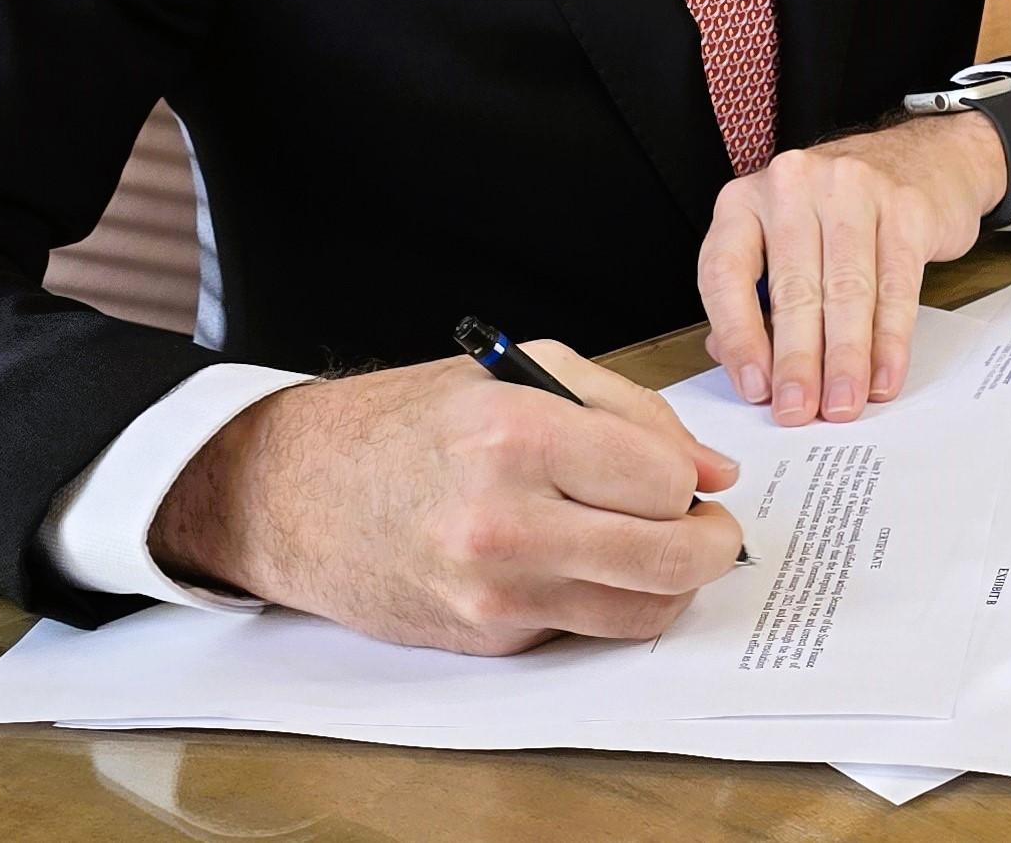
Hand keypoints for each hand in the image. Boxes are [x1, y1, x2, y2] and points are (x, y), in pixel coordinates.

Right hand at [150, 340, 745, 654]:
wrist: (298, 492)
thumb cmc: (408, 422)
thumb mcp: (518, 373)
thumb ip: (630, 412)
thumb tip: (712, 472)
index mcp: (516, 434)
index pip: (662, 476)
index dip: (687, 475)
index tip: (683, 474)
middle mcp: (505, 519)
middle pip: (669, 556)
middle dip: (712, 543)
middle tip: (712, 528)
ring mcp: (494, 591)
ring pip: (641, 610)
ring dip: (672, 584)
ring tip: (658, 546)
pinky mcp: (487, 637)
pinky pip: (586, 627)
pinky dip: (608, 601)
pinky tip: (587, 563)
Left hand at [696, 85, 1010, 425]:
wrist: (924, 158)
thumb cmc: (838, 213)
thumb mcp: (781, 241)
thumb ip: (754, 299)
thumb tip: (740, 366)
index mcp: (745, 199)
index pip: (725, 272)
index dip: (737, 336)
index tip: (754, 388)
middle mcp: (793, 185)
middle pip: (791, 289)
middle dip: (796, 361)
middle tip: (798, 412)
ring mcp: (852, 189)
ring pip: (845, 291)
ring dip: (844, 359)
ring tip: (842, 404)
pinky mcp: (905, 207)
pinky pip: (895, 285)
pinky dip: (890, 339)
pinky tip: (884, 375)